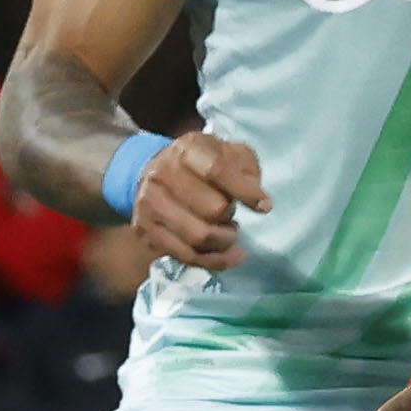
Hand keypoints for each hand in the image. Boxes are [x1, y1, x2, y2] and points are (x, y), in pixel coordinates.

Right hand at [127, 122, 263, 271]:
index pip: (217, 170)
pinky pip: (187, 256)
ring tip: (231, 234)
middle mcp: (162, 174)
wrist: (157, 174)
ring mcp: (150, 204)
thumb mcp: (229, 153)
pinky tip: (228, 254)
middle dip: (231, 216)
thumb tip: (258, 200)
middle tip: (233, 215)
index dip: (244, 191)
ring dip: (225, 242)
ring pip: (199, 238)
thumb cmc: (203, 164)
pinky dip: (215, 260)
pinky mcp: (146, 230)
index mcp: (186, 149)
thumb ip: (247, 168)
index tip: (264, 206)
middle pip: (212, 209)